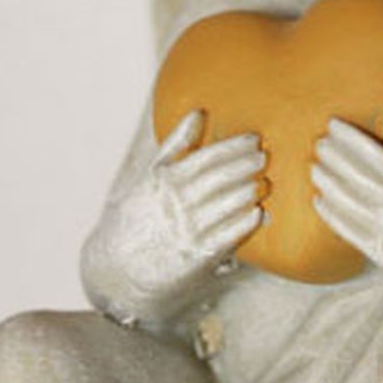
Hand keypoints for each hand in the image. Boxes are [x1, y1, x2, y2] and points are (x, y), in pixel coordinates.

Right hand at [88, 112, 265, 321]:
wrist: (117, 269)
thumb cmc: (138, 216)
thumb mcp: (149, 177)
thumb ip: (176, 145)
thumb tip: (199, 113)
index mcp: (165, 181)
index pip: (206, 157)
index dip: (234, 147)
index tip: (253, 139)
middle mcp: (176, 204)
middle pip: (220, 179)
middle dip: (247, 166)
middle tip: (264, 157)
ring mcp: (187, 230)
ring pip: (227, 205)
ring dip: (250, 191)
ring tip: (265, 182)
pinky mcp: (197, 258)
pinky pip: (228, 236)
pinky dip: (245, 223)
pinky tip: (258, 213)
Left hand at [310, 114, 382, 305]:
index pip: (371, 153)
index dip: (348, 138)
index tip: (332, 125)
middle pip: (354, 175)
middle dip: (333, 156)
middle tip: (318, 142)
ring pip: (346, 201)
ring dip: (327, 182)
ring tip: (314, 167)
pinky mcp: (381, 253)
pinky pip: (348, 230)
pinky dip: (331, 215)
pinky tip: (320, 201)